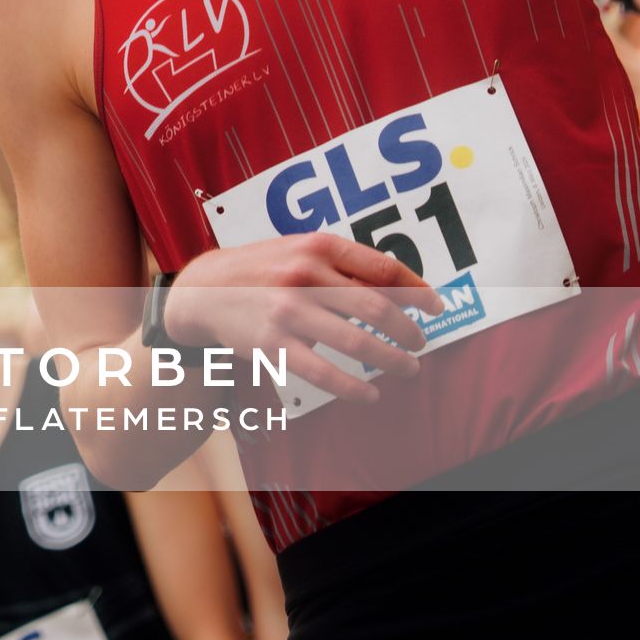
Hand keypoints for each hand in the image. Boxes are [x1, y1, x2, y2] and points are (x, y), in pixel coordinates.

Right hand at [167, 234, 444, 404]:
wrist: (204, 289)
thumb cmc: (263, 268)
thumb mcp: (299, 248)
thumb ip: (342, 261)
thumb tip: (398, 280)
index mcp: (317, 246)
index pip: (382, 266)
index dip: (416, 288)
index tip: (434, 305)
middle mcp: (305, 274)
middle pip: (376, 305)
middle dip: (409, 329)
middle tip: (421, 342)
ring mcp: (288, 311)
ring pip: (357, 340)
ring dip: (392, 359)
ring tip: (407, 368)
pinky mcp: (274, 345)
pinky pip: (324, 373)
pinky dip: (355, 387)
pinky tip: (371, 393)